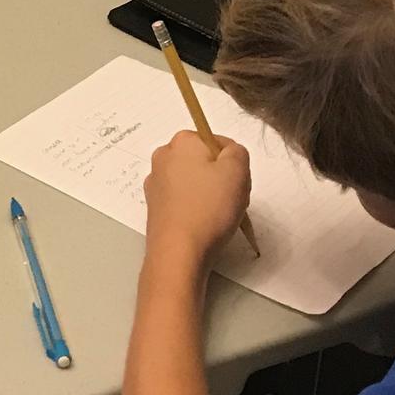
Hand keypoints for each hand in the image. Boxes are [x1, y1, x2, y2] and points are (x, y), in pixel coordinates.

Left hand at [144, 130, 251, 265]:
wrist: (179, 252)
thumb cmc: (208, 209)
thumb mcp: (238, 170)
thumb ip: (238, 151)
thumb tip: (230, 153)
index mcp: (182, 142)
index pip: (218, 141)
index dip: (233, 162)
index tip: (236, 181)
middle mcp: (163, 157)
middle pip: (205, 161)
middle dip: (222, 178)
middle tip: (231, 199)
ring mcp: (156, 183)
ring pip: (196, 182)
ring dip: (211, 195)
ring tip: (219, 216)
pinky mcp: (156, 207)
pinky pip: (185, 201)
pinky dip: (197, 209)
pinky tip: (205, 225)